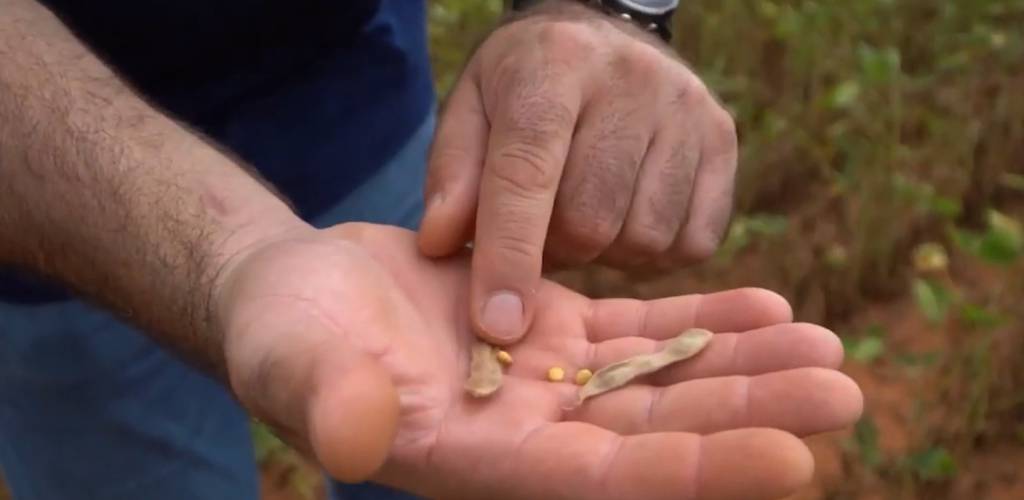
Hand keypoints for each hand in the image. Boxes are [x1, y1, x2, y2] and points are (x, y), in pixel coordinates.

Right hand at [216, 223, 861, 499]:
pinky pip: (641, 330)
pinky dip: (701, 321)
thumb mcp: (294, 364)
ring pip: (664, 382)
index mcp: (482, 464)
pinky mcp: (554, 329)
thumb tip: (359, 437)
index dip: (695, 474)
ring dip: (744, 367)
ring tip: (826, 346)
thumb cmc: (284, 336)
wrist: (300, 293)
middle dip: (750, 417)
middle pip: (658, 435)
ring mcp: (551, 382)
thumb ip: (327, 401)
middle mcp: (531, 436)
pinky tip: (765, 306)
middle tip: (844, 390)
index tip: (790, 459)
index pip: (605, 484)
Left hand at [419, 0, 738, 343]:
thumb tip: (441, 246)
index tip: (496, 324)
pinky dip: (653, 251)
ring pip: (643, 239)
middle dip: (556, 250)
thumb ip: (452, 175)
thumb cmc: (524, 85)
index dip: (509, 256)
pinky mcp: (723, 138)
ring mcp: (688, 110)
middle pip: (590, 221)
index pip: (528, 175)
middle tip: (542, 227)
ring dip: (605, 253)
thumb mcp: (470, 108)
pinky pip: (692, 242)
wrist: (603, 29)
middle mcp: (630, 82)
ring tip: (586, 213)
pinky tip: (628, 214)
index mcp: (552, 67)